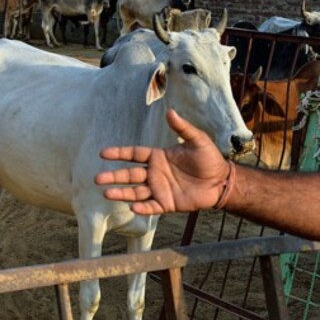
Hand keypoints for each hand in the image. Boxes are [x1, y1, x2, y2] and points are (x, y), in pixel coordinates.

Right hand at [94, 109, 230, 214]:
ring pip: (135, 192)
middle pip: (129, 175)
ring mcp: (159, 189)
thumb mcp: (198, 140)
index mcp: (157, 157)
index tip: (102, 153)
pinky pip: (151, 206)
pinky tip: (131, 207)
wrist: (222, 182)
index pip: (133, 154)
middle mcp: (154, 173)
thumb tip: (170, 112)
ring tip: (106, 194)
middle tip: (97, 179)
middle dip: (113, 177)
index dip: (118, 154)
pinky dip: (141, 208)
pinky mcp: (167, 203)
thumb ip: (182, 128)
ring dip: (121, 193)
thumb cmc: (210, 159)